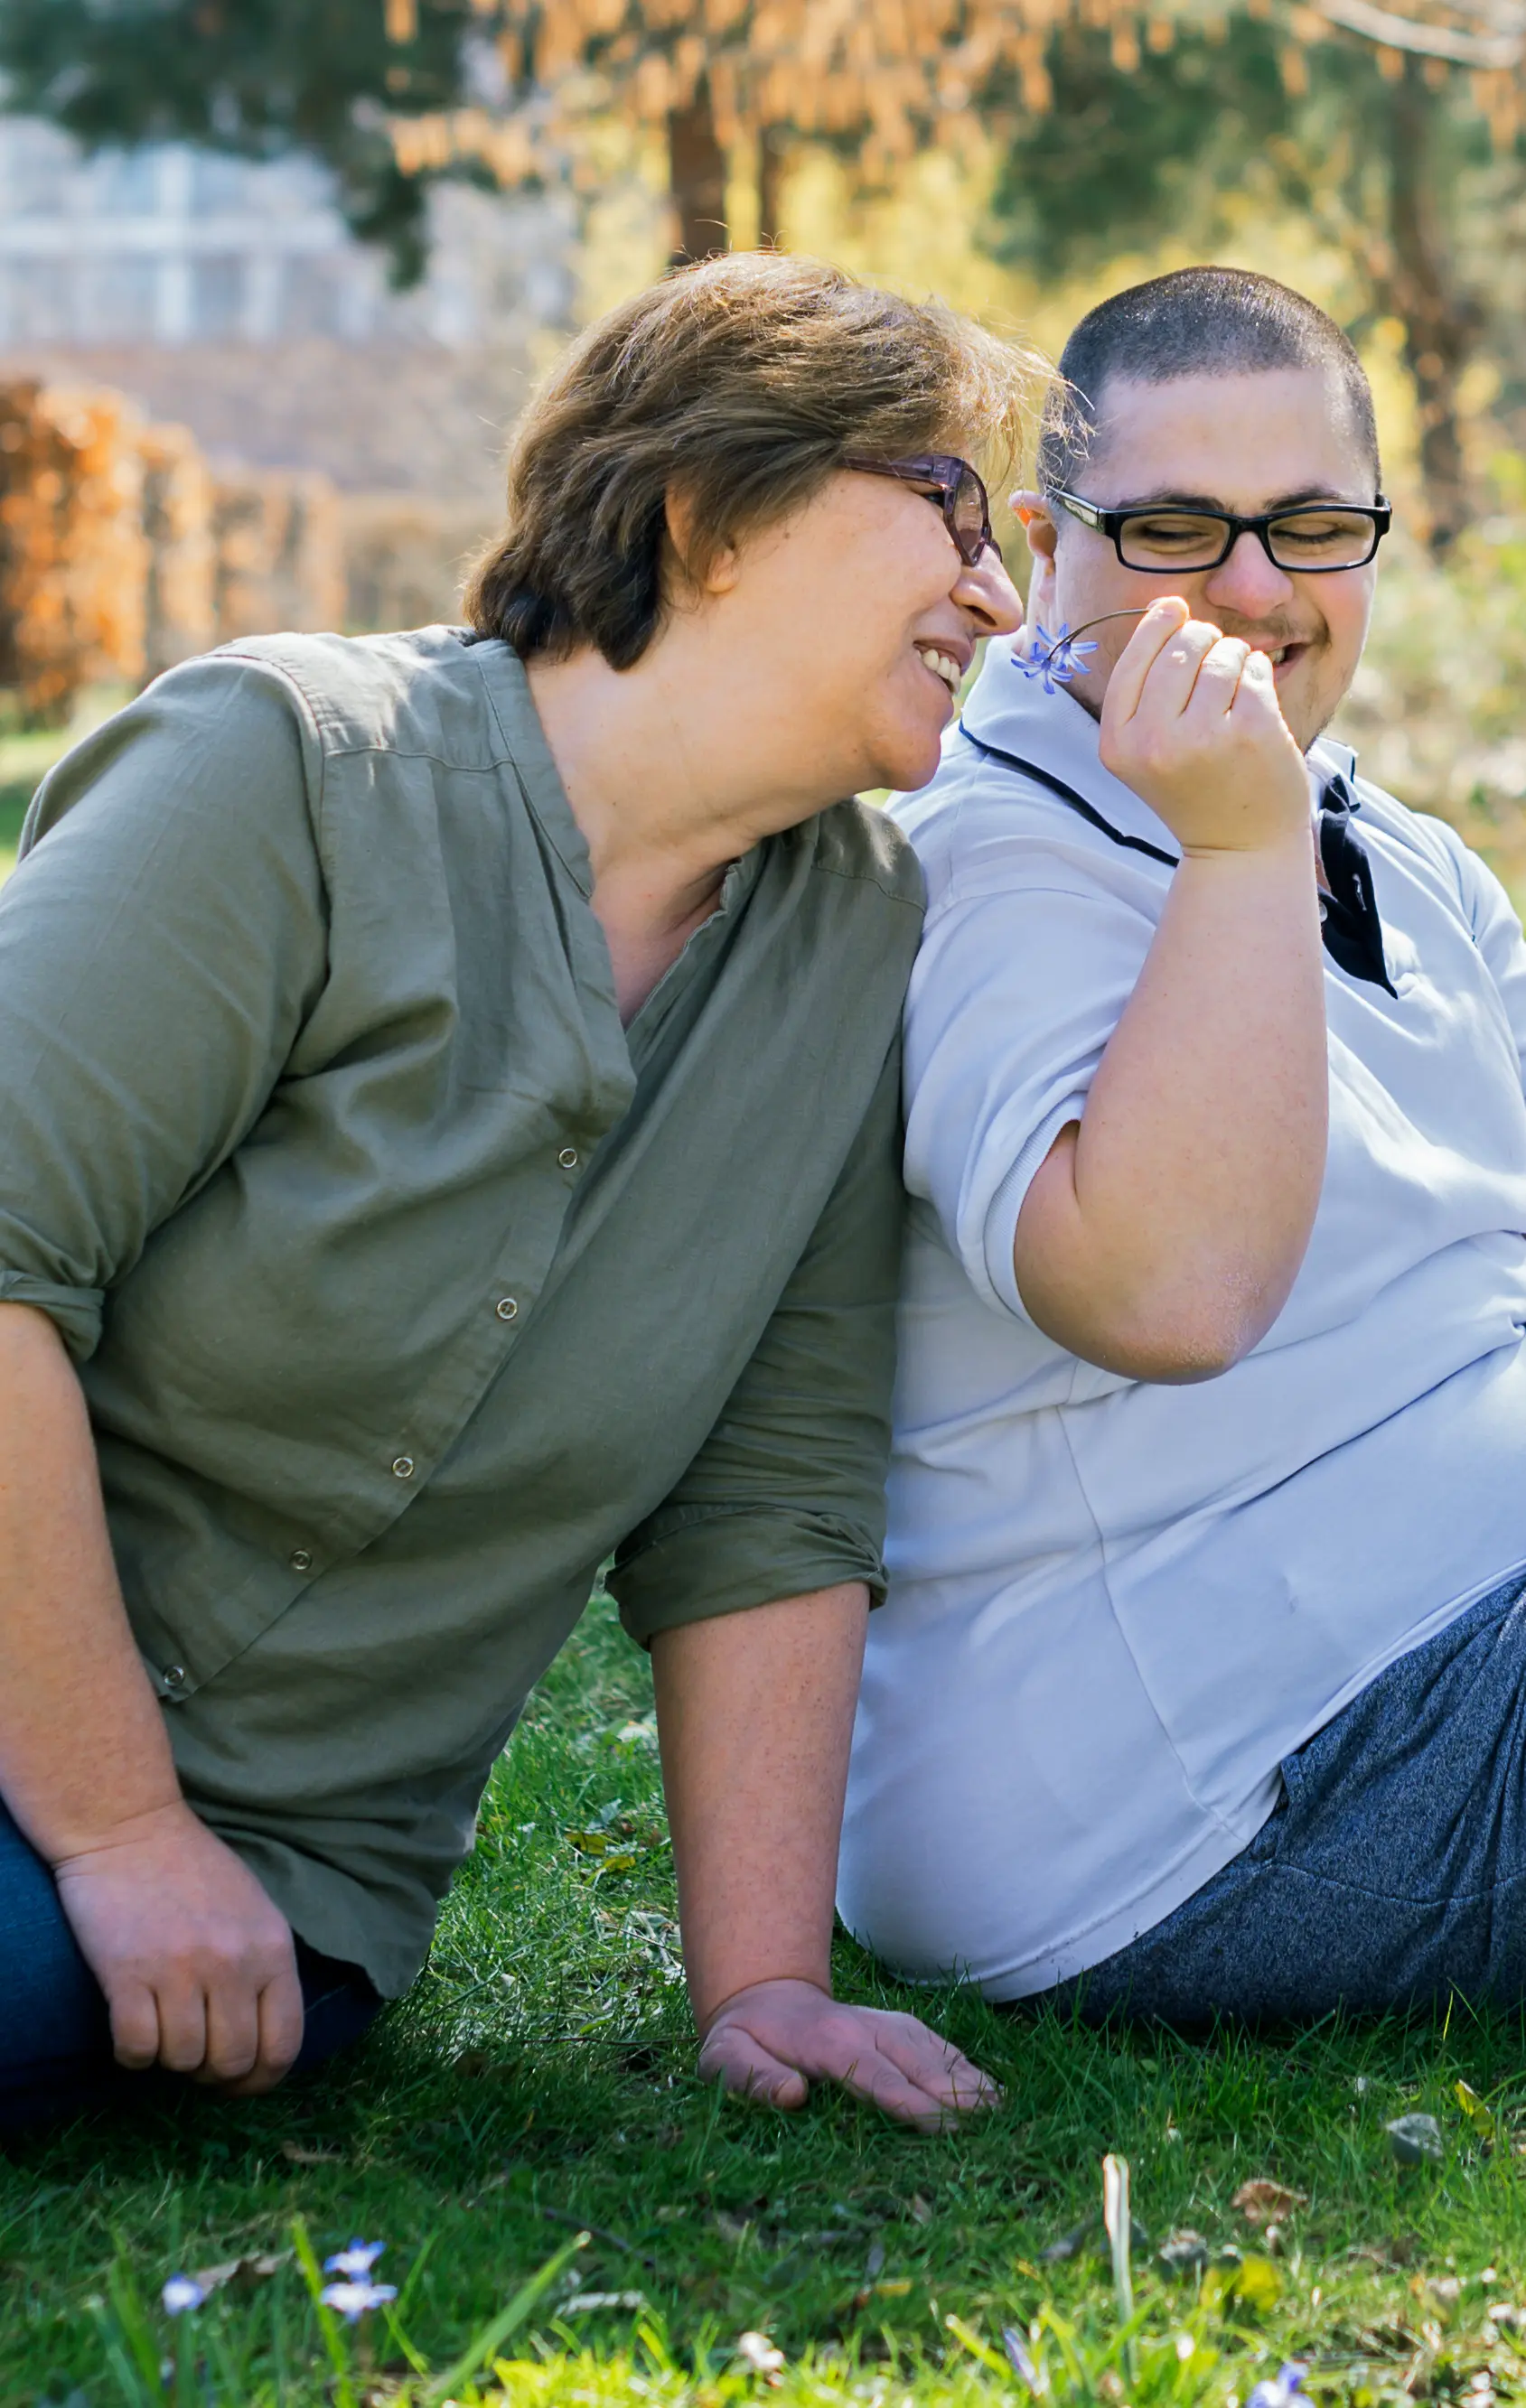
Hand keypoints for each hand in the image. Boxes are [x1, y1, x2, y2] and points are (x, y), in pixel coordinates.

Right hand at [52, 1799, 302, 2092]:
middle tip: (195, 2055)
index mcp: (272, 1949)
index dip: (262, 2080)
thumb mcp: (253, 1910)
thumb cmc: (192, 1868)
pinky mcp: (127, 1975)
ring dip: (170, 2058)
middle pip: (233, 2062)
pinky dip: (132, 2054)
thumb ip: (264, 1968)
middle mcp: (233, 1963)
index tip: (239, 2082)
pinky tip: (132, 2028)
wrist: (129, 1826)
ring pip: (183, 2061)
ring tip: (162, 2028)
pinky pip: (136, 2050)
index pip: (284, 2045)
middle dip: (213, 2073)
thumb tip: (262, 2041)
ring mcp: (179, 1970)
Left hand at [697, 1976, 999, 2131]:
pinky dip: (966, 2067)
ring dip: (968, 2081)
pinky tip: (992, 2091)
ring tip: (1004, 2113)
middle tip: (991, 2129)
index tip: (940, 2124)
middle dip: (953, 2095)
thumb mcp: (724, 2059)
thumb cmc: (742, 2040)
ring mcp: (885, 2024)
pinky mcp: (898, 2028)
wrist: (762, 1996)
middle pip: (916, 2063)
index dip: (906, 2100)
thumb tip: (793, 2094)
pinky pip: (937, 2046)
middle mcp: (865, 2028)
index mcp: (827, 2041)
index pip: (874, 2075)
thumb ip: (752, 2077)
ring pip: (934, 2052)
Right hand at [1100, 597, 1310, 857]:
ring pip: (1220, 653)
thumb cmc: (1196, 787)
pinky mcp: (1249, 731)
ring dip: (1234, 657)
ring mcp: (1202, 737)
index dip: (1156, 623)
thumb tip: (1166, 603)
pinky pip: (1253, 668)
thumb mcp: (1148, 747)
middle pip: (1180, 647)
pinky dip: (1259, 673)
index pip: (1133, 659)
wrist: (1239, 848)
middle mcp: (1152, 742)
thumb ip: (1147, 686)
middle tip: (1214, 657)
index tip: (1174, 608)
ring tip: (1235, 689)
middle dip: (1202, 639)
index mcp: (1117, 744)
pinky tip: (1256, 701)